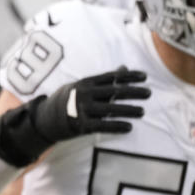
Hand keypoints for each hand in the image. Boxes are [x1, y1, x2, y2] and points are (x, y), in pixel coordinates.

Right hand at [32, 67, 150, 140]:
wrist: (46, 118)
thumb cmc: (69, 100)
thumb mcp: (84, 86)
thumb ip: (105, 80)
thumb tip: (124, 68)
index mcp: (86, 83)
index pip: (111, 77)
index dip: (129, 76)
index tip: (144, 77)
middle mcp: (84, 94)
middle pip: (114, 92)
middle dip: (133, 92)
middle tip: (149, 93)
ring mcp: (82, 110)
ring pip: (110, 109)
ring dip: (128, 110)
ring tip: (142, 111)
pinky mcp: (81, 125)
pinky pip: (103, 126)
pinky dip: (117, 126)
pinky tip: (129, 127)